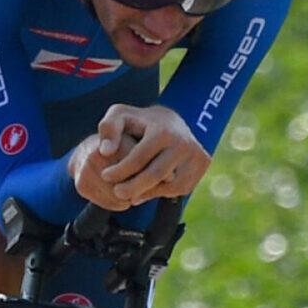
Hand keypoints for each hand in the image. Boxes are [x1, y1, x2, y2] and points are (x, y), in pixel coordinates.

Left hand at [73, 104, 209, 209]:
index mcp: (163, 131)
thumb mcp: (120, 115)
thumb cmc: (141, 120)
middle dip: (133, 187)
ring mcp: (196, 155)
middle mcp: (184, 143)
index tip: (105, 176)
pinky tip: (149, 188)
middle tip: (117, 192)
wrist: (173, 121)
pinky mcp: (202, 165)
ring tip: (130, 191)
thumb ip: (108, 129)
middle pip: (155, 175)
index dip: (119, 170)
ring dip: (147, 192)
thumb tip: (104, 152)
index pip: (139, 158)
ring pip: (168, 186)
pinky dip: (162, 191)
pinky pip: (180, 188)